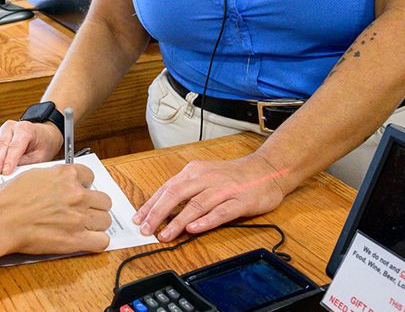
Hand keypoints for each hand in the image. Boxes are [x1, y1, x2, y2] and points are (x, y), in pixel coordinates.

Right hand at [0, 119, 63, 176]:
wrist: (44, 134)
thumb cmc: (43, 145)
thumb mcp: (41, 156)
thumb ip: (25, 162)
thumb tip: (9, 172)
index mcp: (26, 130)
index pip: (15, 146)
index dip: (10, 160)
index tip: (5, 172)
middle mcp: (11, 127)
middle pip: (1, 144)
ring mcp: (0, 130)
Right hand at [0, 164, 111, 254]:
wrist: (1, 220)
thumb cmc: (9, 199)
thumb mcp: (33, 175)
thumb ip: (54, 178)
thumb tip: (60, 183)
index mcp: (66, 175)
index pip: (90, 176)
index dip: (85, 185)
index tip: (80, 191)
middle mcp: (76, 194)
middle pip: (103, 200)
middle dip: (95, 206)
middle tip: (84, 211)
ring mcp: (78, 217)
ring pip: (105, 220)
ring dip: (96, 224)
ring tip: (84, 227)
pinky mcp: (75, 239)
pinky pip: (101, 241)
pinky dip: (96, 242)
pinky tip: (87, 240)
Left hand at [133, 154, 289, 241]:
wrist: (267, 170)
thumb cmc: (233, 176)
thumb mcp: (205, 175)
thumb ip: (186, 190)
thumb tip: (162, 208)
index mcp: (195, 171)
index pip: (167, 188)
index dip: (151, 204)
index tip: (138, 219)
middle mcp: (207, 178)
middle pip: (177, 194)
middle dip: (158, 213)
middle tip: (146, 228)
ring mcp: (224, 189)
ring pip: (196, 205)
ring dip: (178, 222)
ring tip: (165, 235)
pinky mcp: (240, 201)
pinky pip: (221, 212)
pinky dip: (206, 221)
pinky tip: (194, 229)